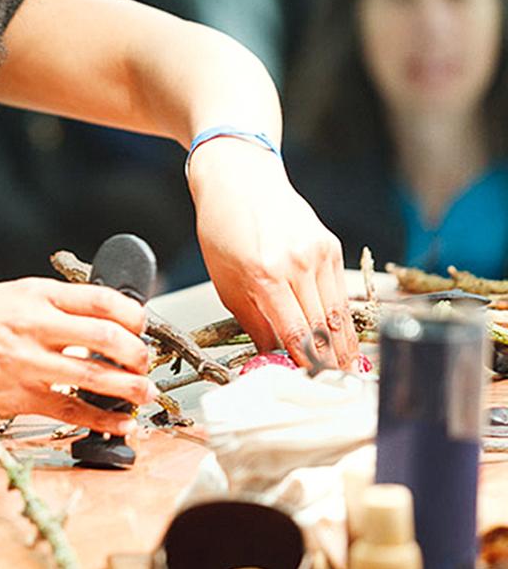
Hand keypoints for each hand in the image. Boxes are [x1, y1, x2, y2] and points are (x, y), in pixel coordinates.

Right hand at [0, 278, 157, 434]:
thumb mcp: (4, 297)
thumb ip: (46, 306)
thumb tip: (91, 322)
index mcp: (34, 295)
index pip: (102, 298)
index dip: (134, 315)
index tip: (142, 328)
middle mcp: (34, 325)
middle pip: (109, 336)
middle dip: (138, 354)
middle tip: (145, 364)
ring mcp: (26, 362)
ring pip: (96, 377)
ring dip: (130, 389)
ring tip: (143, 395)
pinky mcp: (15, 397)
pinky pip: (71, 411)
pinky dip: (102, 420)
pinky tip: (118, 424)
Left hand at [189, 140, 360, 368]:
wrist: (240, 179)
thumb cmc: (223, 228)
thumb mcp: (225, 281)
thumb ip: (252, 321)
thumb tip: (270, 355)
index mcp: (264, 273)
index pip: (294, 332)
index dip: (306, 364)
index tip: (311, 385)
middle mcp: (296, 262)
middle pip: (322, 326)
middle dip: (330, 362)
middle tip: (335, 388)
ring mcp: (318, 252)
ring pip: (338, 311)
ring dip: (344, 345)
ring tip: (345, 371)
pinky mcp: (331, 246)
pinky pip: (340, 290)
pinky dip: (342, 317)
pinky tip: (344, 338)